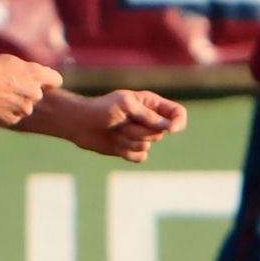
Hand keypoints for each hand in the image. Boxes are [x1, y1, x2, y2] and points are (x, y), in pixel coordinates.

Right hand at [0, 53, 62, 126]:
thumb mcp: (14, 62)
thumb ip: (32, 73)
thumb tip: (43, 82)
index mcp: (36, 75)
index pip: (56, 80)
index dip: (49, 81)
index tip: (43, 82)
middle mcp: (33, 93)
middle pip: (37, 95)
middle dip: (27, 91)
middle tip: (8, 85)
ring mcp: (23, 109)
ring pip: (24, 108)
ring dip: (16, 103)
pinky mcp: (11, 120)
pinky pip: (13, 117)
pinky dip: (5, 112)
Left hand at [70, 89, 186, 161]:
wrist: (80, 123)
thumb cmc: (102, 109)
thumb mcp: (126, 105)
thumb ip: (148, 115)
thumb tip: (168, 126)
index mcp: (150, 104)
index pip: (177, 113)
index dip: (178, 122)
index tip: (172, 129)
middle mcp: (148, 120)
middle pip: (160, 133)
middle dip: (139, 130)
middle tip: (121, 122)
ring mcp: (140, 135)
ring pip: (147, 145)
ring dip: (128, 140)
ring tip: (115, 130)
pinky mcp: (131, 149)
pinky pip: (141, 157)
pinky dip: (128, 152)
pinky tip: (115, 144)